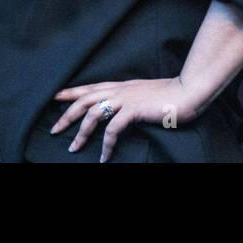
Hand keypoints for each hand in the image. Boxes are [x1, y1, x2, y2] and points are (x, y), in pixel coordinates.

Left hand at [50, 77, 201, 161]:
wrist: (188, 90)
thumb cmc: (169, 94)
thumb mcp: (143, 93)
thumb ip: (129, 98)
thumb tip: (119, 109)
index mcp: (120, 85)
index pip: (89, 87)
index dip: (70, 92)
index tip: (53, 97)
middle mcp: (119, 90)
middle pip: (84, 100)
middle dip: (66, 115)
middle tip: (54, 130)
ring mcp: (126, 99)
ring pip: (93, 113)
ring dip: (81, 132)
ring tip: (74, 148)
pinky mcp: (135, 110)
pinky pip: (113, 129)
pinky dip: (106, 144)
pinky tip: (104, 157)